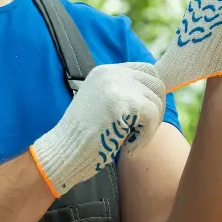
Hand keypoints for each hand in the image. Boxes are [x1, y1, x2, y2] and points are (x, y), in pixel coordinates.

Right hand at [30, 62, 165, 196]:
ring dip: (149, 128)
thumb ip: (123, 94)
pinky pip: (153, 118)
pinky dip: (145, 138)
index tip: (147, 115)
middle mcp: (112, 73)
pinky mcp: (127, 104)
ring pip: (157, 103)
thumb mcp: (101, 104)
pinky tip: (127, 148)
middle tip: (139, 132)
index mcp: (105, 71)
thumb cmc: (81, 137)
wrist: (64, 151)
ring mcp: (119, 86)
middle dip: (155, 111)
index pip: (147, 70)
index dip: (153, 92)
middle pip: (157, 84)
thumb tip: (158, 95)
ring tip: (128, 141)